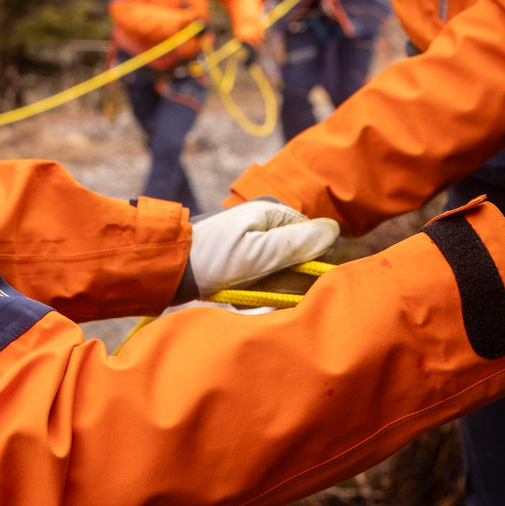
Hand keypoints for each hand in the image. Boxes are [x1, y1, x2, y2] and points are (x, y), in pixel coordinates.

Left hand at [184, 200, 341, 301]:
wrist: (170, 269)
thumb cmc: (214, 258)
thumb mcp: (259, 252)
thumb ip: (299, 243)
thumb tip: (335, 231)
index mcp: (274, 212)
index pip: (315, 238)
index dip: (309, 261)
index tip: (286, 275)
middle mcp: (268, 224)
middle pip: (299, 258)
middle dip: (284, 278)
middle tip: (259, 285)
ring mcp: (256, 243)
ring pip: (282, 273)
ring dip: (268, 288)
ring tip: (245, 288)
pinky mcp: (245, 260)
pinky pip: (264, 280)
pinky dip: (255, 291)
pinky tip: (238, 293)